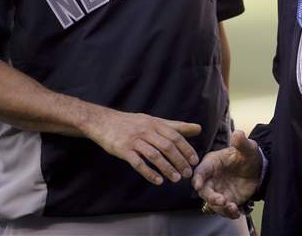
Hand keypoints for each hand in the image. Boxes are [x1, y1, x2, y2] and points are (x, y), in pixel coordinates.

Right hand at [84, 107, 201, 185]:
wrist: (103, 121)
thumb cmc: (131, 123)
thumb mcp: (153, 121)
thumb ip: (175, 126)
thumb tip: (198, 128)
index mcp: (155, 123)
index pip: (175, 136)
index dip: (186, 149)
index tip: (194, 161)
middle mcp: (146, 130)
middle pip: (167, 146)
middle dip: (179, 161)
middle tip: (187, 174)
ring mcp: (134, 140)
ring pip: (154, 155)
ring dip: (167, 168)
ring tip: (176, 179)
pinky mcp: (123, 149)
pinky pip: (137, 163)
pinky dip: (149, 172)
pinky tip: (157, 180)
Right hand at [192, 130, 261, 218]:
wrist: (257, 169)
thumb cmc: (247, 155)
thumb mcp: (247, 147)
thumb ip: (241, 142)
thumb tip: (238, 133)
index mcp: (212, 163)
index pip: (201, 171)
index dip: (198, 178)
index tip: (198, 185)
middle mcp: (212, 179)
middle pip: (204, 190)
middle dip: (210, 196)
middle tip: (220, 200)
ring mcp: (218, 191)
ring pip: (213, 203)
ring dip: (220, 207)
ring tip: (231, 207)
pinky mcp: (227, 201)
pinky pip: (224, 210)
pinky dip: (229, 213)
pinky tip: (236, 212)